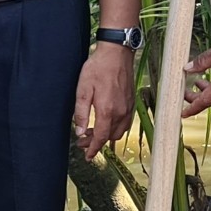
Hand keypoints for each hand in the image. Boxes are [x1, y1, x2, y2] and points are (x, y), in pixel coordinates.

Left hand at [71, 44, 134, 159]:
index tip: (88, 157)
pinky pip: (125, 123)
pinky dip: (115, 128)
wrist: (116, 53)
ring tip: (92, 132)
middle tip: (83, 142)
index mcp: (107, 111)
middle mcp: (121, 113)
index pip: (100, 138)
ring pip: (119, 132)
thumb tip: (79, 131)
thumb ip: (80, 113)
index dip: (93, 149)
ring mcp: (128, 108)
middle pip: (109, 137)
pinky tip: (106, 123)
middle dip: (96, 143)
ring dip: (106, 136)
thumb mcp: (82, 90)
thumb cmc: (98, 68)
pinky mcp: (131, 103)